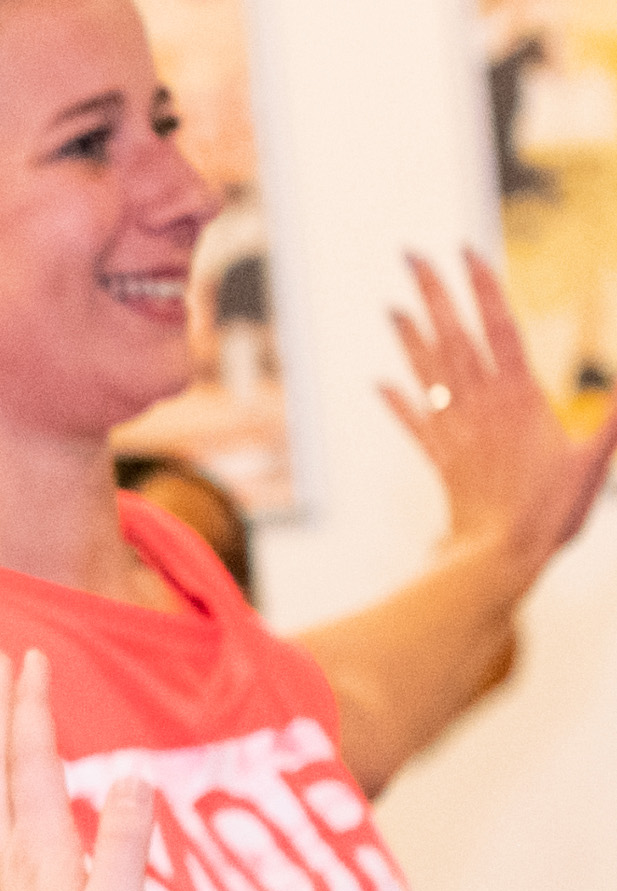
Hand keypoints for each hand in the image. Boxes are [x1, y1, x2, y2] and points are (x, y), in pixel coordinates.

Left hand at [384, 249, 616, 574]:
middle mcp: (481, 405)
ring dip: (409, 336)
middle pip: (454, 337)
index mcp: (520, 396)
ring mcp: (456, 430)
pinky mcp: (441, 458)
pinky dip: (397, 402)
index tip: (464, 250)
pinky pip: (414, 423)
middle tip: (409, 255)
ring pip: (428, 371)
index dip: (482, 287)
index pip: (500, 327)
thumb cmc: (552, 512)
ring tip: (392, 305)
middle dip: (433, 293)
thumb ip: (614, 416)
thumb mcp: (595, 457)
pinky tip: (379, 384)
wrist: (499, 557)